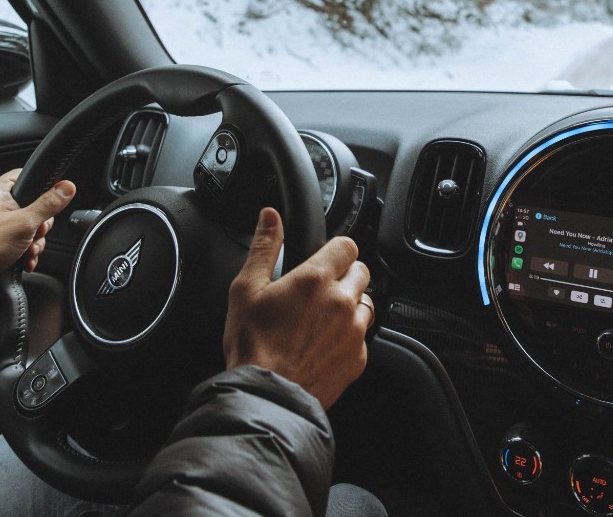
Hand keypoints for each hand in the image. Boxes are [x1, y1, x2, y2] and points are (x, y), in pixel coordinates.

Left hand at [0, 170, 75, 310]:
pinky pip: (17, 241)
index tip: (52, 202)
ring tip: (28, 251)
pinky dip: (23, 252)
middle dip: (40, 226)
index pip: (27, 177)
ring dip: (33, 242)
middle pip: (32, 206)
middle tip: (35, 233)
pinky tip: (23, 261)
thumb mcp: (23, 224)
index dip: (43, 188)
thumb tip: (66, 188)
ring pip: (27, 227)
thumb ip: (47, 205)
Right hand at [223, 207, 373, 409]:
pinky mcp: (359, 358)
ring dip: (350, 305)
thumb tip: (270, 216)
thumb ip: (264, 247)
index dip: (335, 250)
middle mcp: (342, 301)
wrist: (267, 396)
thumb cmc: (253, 345)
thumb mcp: (246, 289)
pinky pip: (363, 336)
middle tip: (318, 291)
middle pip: (361, 272)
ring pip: (366, 303)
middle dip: (344, 275)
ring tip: (322, 318)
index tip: (324, 258)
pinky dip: (349, 336)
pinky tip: (325, 343)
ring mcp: (354, 331)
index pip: (347, 245)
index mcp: (316, 278)